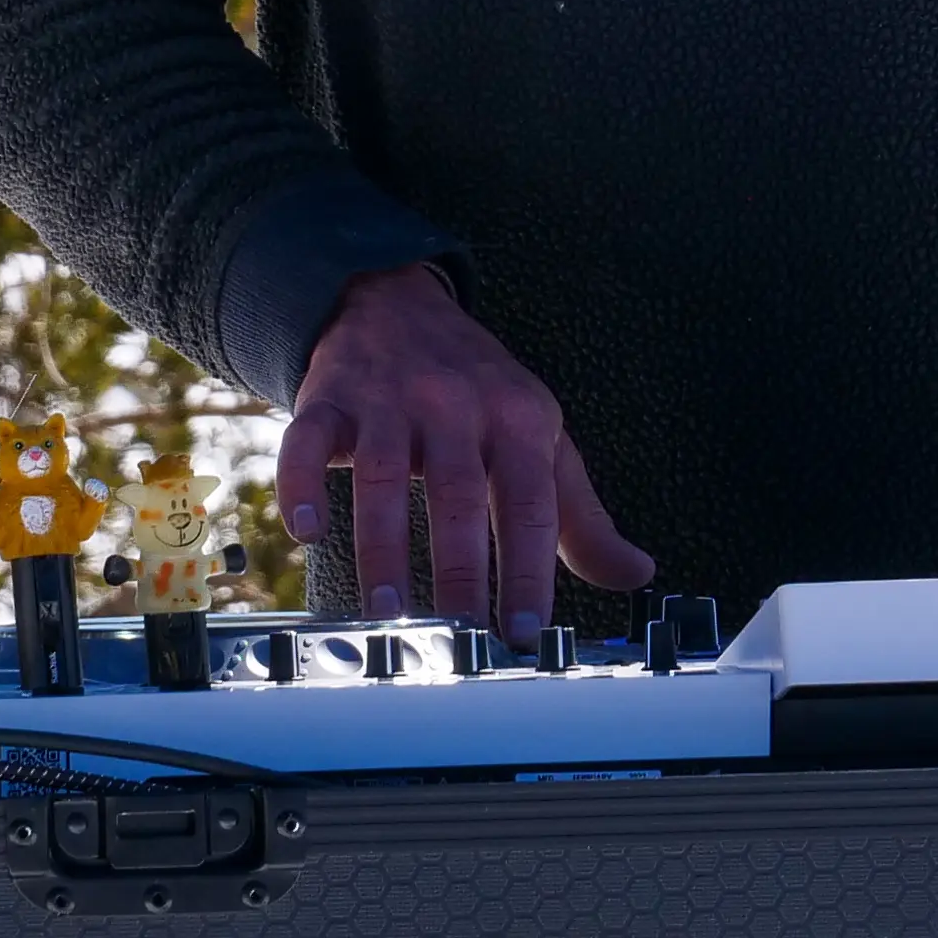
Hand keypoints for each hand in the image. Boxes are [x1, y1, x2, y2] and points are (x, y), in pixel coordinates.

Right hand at [275, 264, 655, 642]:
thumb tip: (636, 573)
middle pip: (458, 494)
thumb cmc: (477, 390)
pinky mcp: (328, 399)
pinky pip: (307, 442)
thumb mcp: (540, 438)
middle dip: (458, 570)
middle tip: (456, 636)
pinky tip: (306, 533)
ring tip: (385, 612)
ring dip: (382, 547)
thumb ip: (581, 515)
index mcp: (518, 420)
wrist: (396, 302)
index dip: (528, 570)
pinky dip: (301, 486)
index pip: (530, 503)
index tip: (525, 632)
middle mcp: (455, 405)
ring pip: (382, 476)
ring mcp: (387, 400)